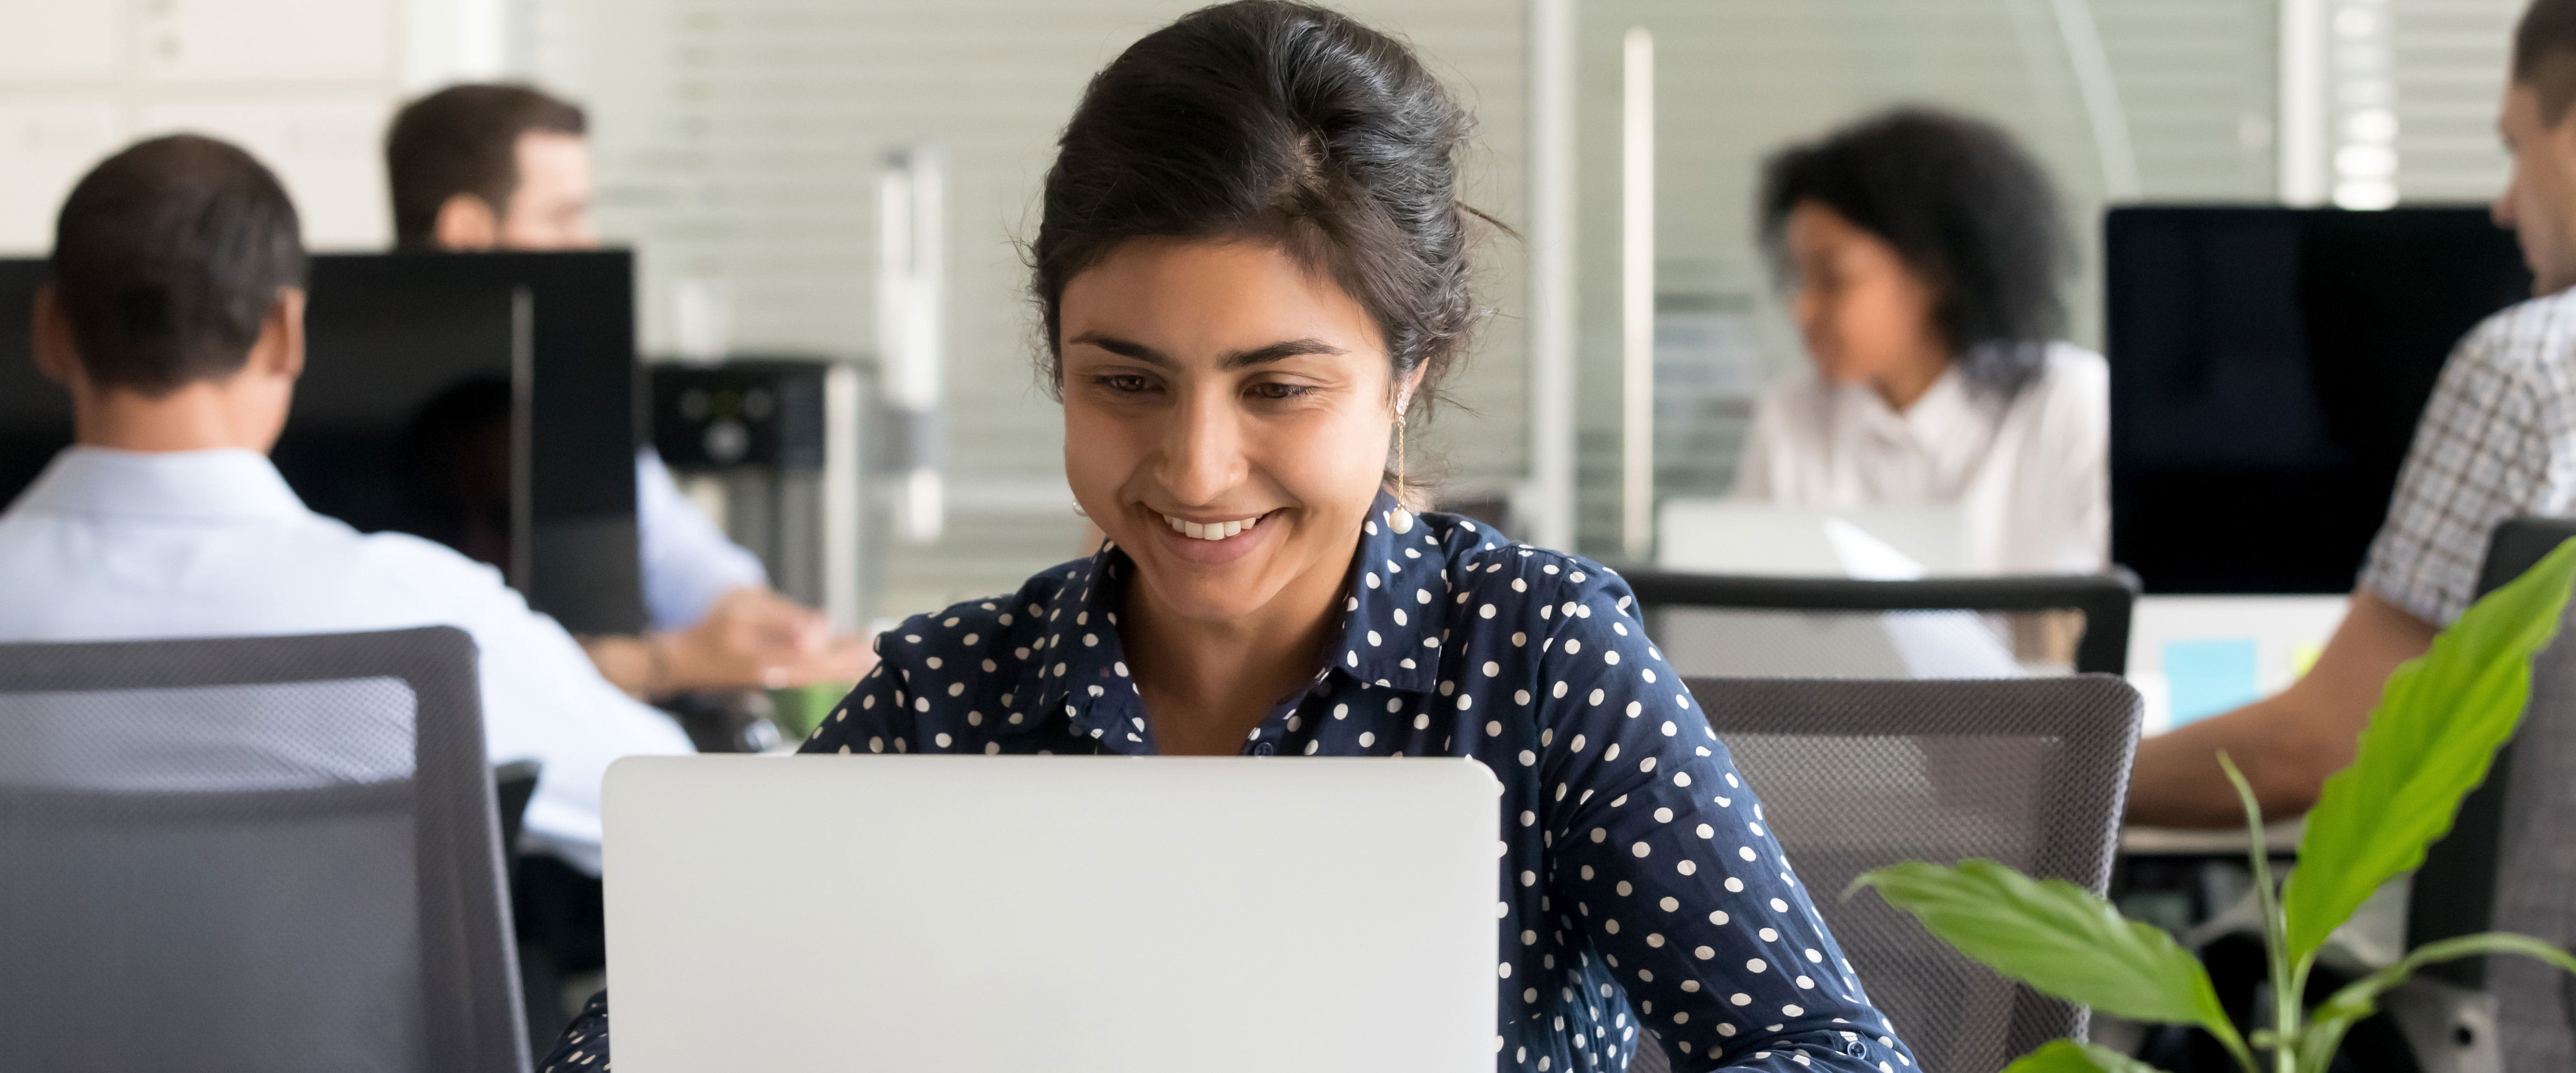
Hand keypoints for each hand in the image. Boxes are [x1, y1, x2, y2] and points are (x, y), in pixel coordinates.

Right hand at [660, 587, 876, 690]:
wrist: (687, 659)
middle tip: (882, 651)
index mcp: (767, 658)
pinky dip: (831, 671)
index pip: (816, 656)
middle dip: (852, 661)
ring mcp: (775, 679)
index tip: (868, 641)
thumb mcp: (744, 609)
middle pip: (824, 670)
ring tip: (874, 659)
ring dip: (846, 668)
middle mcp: (776, 674)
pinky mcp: (775, 677)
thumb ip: (784, 618)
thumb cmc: (714, 628)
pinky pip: (810, 676)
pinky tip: (848, 667)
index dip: (843, 650)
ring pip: (819, 676)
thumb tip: (820, 626)